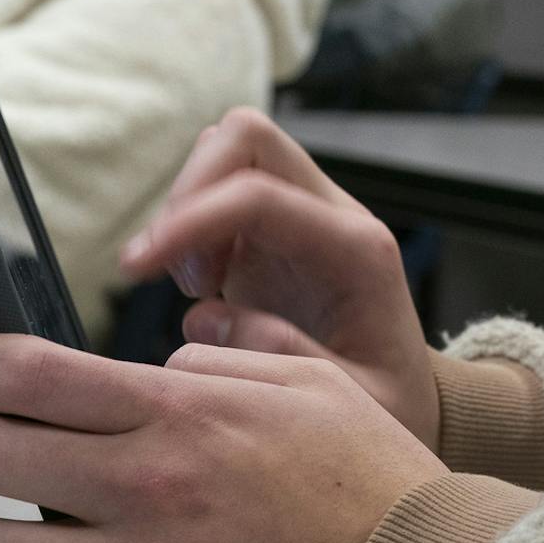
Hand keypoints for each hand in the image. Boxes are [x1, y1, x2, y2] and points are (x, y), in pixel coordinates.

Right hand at [117, 108, 438, 449]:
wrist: (405, 402)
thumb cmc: (387, 406)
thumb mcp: (356, 405)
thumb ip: (287, 359)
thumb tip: (210, 319)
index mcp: (357, 250)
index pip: (259, 194)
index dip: (189, 218)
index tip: (139, 266)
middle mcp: (332, 214)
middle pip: (245, 136)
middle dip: (187, 193)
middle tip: (182, 278)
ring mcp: (302, 213)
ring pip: (226, 150)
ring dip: (186, 208)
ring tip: (196, 285)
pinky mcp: (274, 227)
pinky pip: (219, 184)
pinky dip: (190, 224)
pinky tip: (203, 284)